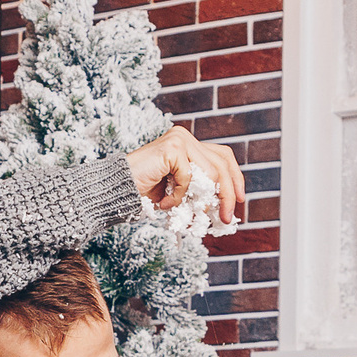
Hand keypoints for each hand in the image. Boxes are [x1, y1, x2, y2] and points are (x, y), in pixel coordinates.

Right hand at [125, 128, 243, 225]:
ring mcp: (179, 140)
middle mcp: (185, 138)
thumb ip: (200, 191)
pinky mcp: (172, 149)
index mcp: (189, 144)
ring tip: (189, 214)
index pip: (223, 156)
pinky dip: (178, 196)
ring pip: (210, 173)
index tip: (239, 200)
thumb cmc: (145, 192)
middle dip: (227, 194)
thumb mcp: (180, 192)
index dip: (235, 177)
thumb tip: (226, 209)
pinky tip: (164, 203)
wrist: (117, 189)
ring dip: (202, 200)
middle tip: (227, 218)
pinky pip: (188, 178)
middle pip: (221, 164)